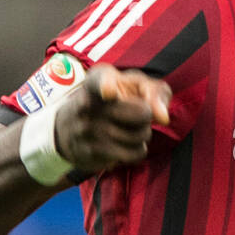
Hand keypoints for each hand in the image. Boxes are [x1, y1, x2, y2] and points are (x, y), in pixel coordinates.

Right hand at [53, 64, 171, 174]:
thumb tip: (163, 118)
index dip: (107, 85)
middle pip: (142, 113)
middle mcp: (88, 103)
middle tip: (137, 114)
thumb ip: (155, 92)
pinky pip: (132, 155)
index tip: (109, 92)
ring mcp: (86, 129)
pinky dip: (136, 151)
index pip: (101, 80)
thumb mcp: (133, 84)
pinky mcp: (90, 152)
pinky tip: (123, 144)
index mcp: (97, 79)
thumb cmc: (115, 98)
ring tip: (128, 128)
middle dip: (147, 116)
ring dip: (142, 135)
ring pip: (139, 137)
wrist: (71, 126)